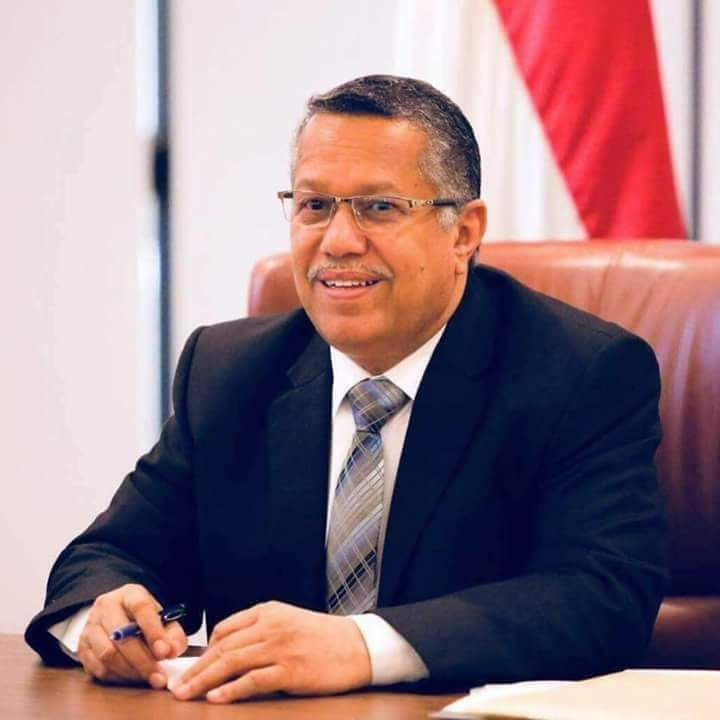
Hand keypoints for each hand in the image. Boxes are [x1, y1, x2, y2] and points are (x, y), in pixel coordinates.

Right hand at [77, 583, 187, 687]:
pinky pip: (97, 668)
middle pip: (121, 635)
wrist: (118, 617)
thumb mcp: (163, 620)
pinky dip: (117, 677)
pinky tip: (132, 677)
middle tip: (159, 676)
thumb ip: (173, 635)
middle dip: (143, 660)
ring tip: (148, 678)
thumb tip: (172, 651)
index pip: (141, 608)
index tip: (165, 652)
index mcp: (130, 594)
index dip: (154, 631)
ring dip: (130, 671)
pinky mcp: (82, 646)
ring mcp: (90, 625)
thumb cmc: (144, 620)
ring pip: (107, 654)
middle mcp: (106, 606)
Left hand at [170, 601, 370, 702]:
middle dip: (196, 668)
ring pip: (232, 663)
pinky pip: (253, 681)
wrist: (357, 645)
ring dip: (204, 681)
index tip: (192, 667)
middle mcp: (271, 626)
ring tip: (186, 695)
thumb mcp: (290, 620)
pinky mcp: (290, 671)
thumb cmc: (324, 636)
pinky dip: (231, 690)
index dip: (204, 650)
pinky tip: (216, 699)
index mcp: (269, 611)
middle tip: (177, 686)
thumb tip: (229, 650)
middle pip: (223, 648)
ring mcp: (280, 648)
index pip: (226, 629)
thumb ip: (262, 629)